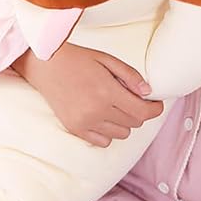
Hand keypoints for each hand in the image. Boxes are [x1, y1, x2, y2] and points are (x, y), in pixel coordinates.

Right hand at [13, 46, 163, 146]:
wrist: (44, 65)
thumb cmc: (77, 59)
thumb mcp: (107, 59)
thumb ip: (130, 76)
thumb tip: (148, 93)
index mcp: (107, 91)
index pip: (142, 112)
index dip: (155, 109)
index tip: (156, 104)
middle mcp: (96, 111)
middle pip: (134, 123)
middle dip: (138, 111)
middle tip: (131, 98)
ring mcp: (84, 122)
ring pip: (122, 134)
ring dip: (124, 122)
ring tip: (114, 106)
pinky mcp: (75, 129)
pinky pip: (104, 141)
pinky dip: (108, 132)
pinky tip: (103, 116)